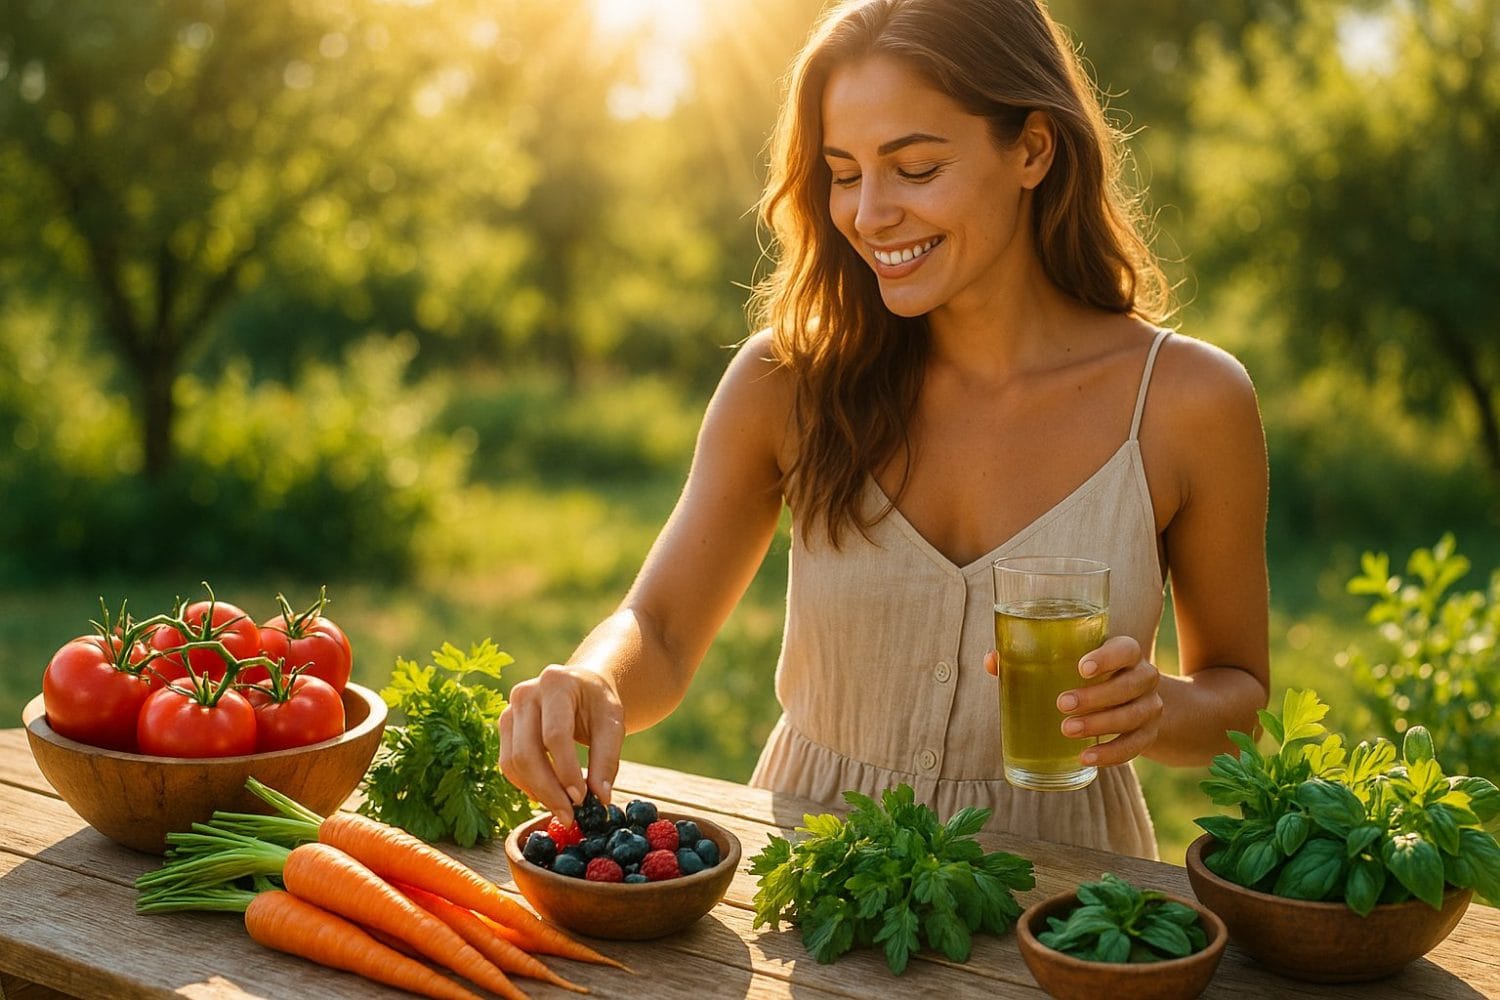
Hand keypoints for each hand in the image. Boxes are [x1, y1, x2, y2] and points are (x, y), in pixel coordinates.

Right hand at [498, 664, 624, 824]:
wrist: (581, 686)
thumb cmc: (598, 704)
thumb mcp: (613, 723)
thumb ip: (607, 759)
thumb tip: (600, 799)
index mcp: (556, 683)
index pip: (555, 735)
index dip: (566, 771)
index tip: (582, 799)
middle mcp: (525, 693)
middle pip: (527, 751)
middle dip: (548, 790)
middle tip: (569, 815)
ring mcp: (509, 709)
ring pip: (513, 761)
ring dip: (537, 791)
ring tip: (562, 809)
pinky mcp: (504, 726)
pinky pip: (508, 764)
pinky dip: (526, 785)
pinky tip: (547, 795)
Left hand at [984, 635, 1161, 766]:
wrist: (1133, 702)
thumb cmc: (1087, 675)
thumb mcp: (1069, 661)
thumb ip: (1031, 657)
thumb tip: (992, 660)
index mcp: (1126, 652)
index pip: (1126, 649)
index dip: (1108, 657)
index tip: (1081, 668)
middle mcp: (1144, 677)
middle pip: (1130, 685)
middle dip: (1096, 696)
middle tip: (1062, 704)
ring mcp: (1150, 707)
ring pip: (1133, 716)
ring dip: (1100, 725)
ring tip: (1067, 730)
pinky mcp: (1148, 735)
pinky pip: (1134, 746)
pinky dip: (1110, 754)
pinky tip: (1086, 757)